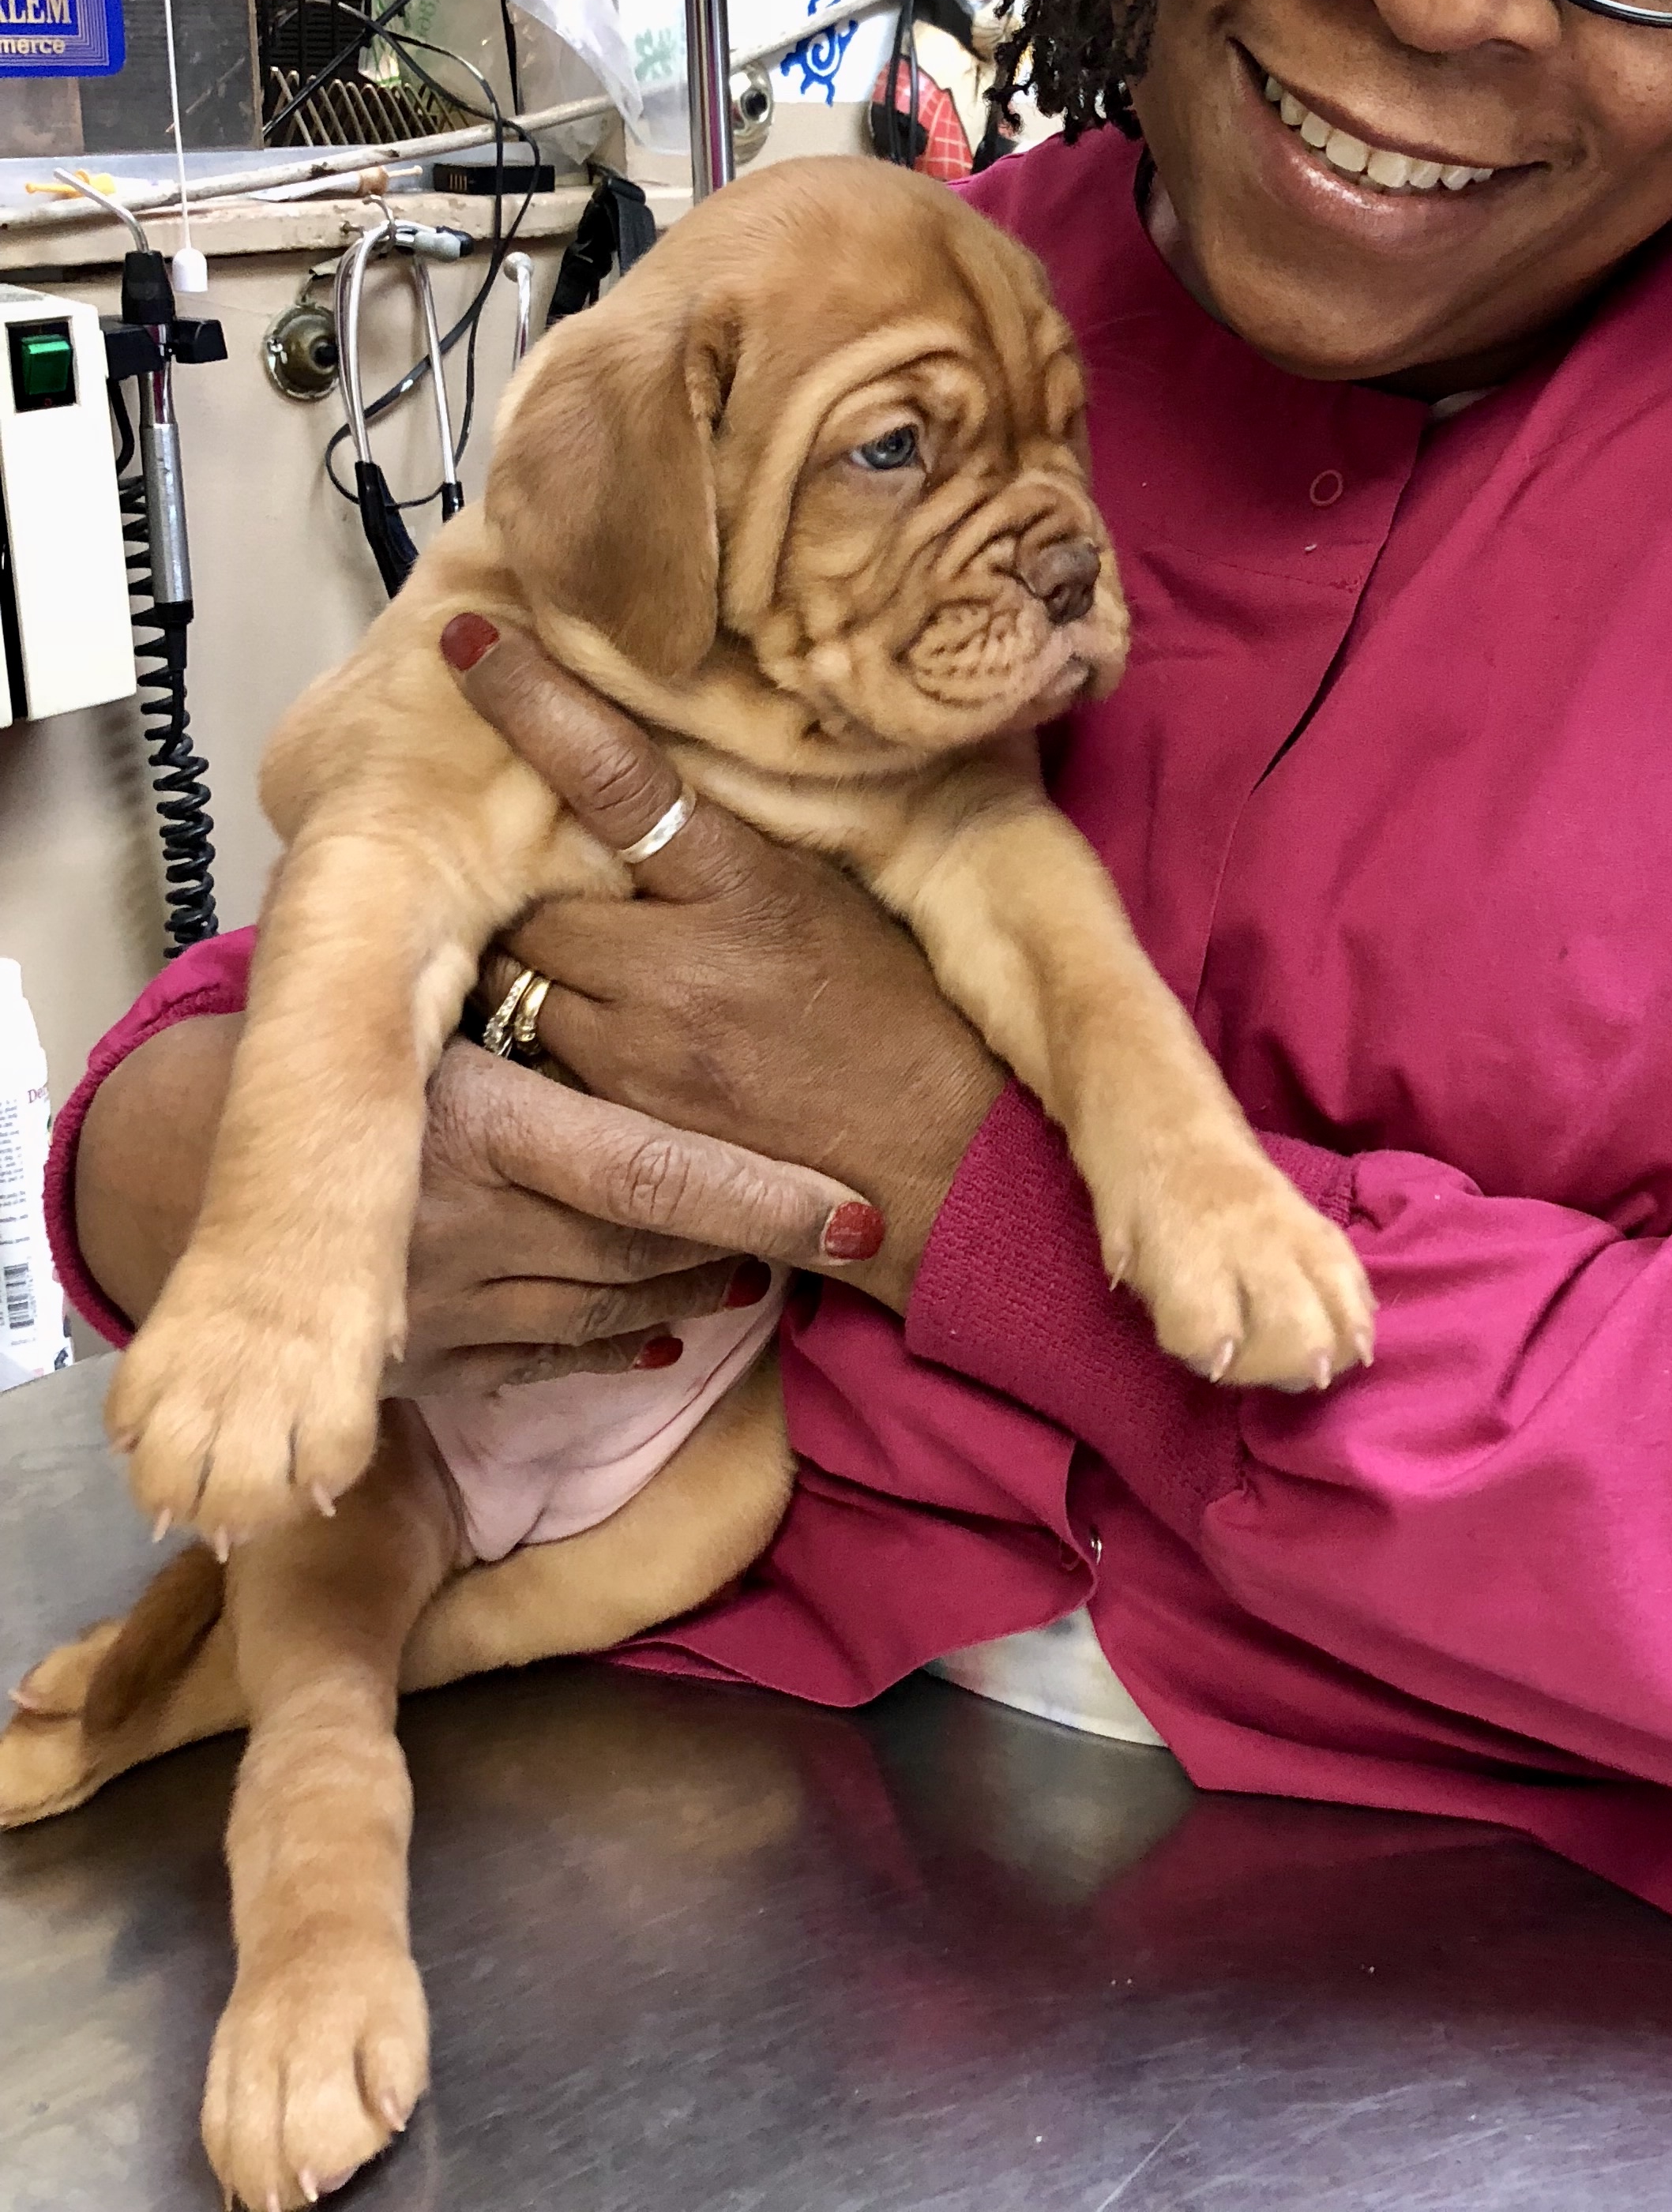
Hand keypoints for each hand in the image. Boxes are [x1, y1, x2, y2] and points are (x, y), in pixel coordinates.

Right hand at [76, 1012, 916, 1397]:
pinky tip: (672, 1325)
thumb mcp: (437, 1003)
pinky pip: (550, 1362)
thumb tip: (661, 924)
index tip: (856, 1215)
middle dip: (748, 1244)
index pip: (652, 1176)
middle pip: (646, 1250)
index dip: (762, 1200)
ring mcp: (442, 1308)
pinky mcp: (423, 1363)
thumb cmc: (343, 1044)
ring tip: (764, 1258)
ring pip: (612, 1311)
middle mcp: (462, 1227)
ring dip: (697, 1287)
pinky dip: (622, 1343)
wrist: (199, 1155)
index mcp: (477, 1125)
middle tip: (837, 1228)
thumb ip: (539, 990)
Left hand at [445, 614, 1005, 1319]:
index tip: (472, 645)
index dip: (538, 705)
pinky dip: (551, 1032)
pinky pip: (539, 1052)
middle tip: (554, 865)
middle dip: (529, 873)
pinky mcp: (618, 1122)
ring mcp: (635, 1050)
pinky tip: (602, 1035)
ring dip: (532, 957)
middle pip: (530, 887)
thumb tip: (640, 773)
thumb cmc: (899, 1011)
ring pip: (516, 972)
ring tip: (591, 958)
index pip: (616, 775)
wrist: (942, 1160)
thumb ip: (728, 843)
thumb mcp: (827, 894)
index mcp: (742, 884)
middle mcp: (674, 965)